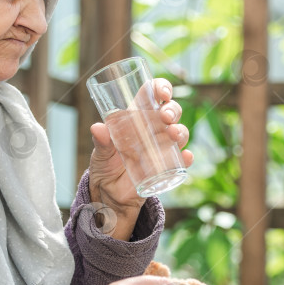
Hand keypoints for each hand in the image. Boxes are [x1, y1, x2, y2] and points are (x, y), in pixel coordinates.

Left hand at [89, 78, 193, 240]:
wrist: (110, 196)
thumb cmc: (105, 167)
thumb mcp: (100, 154)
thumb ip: (101, 142)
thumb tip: (97, 128)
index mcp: (137, 117)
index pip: (153, 95)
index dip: (162, 87)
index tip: (162, 92)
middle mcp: (153, 129)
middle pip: (171, 111)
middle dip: (173, 110)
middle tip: (165, 116)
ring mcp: (162, 147)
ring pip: (180, 132)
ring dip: (181, 131)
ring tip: (173, 135)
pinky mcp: (167, 166)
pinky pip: (182, 159)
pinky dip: (186, 157)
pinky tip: (185, 157)